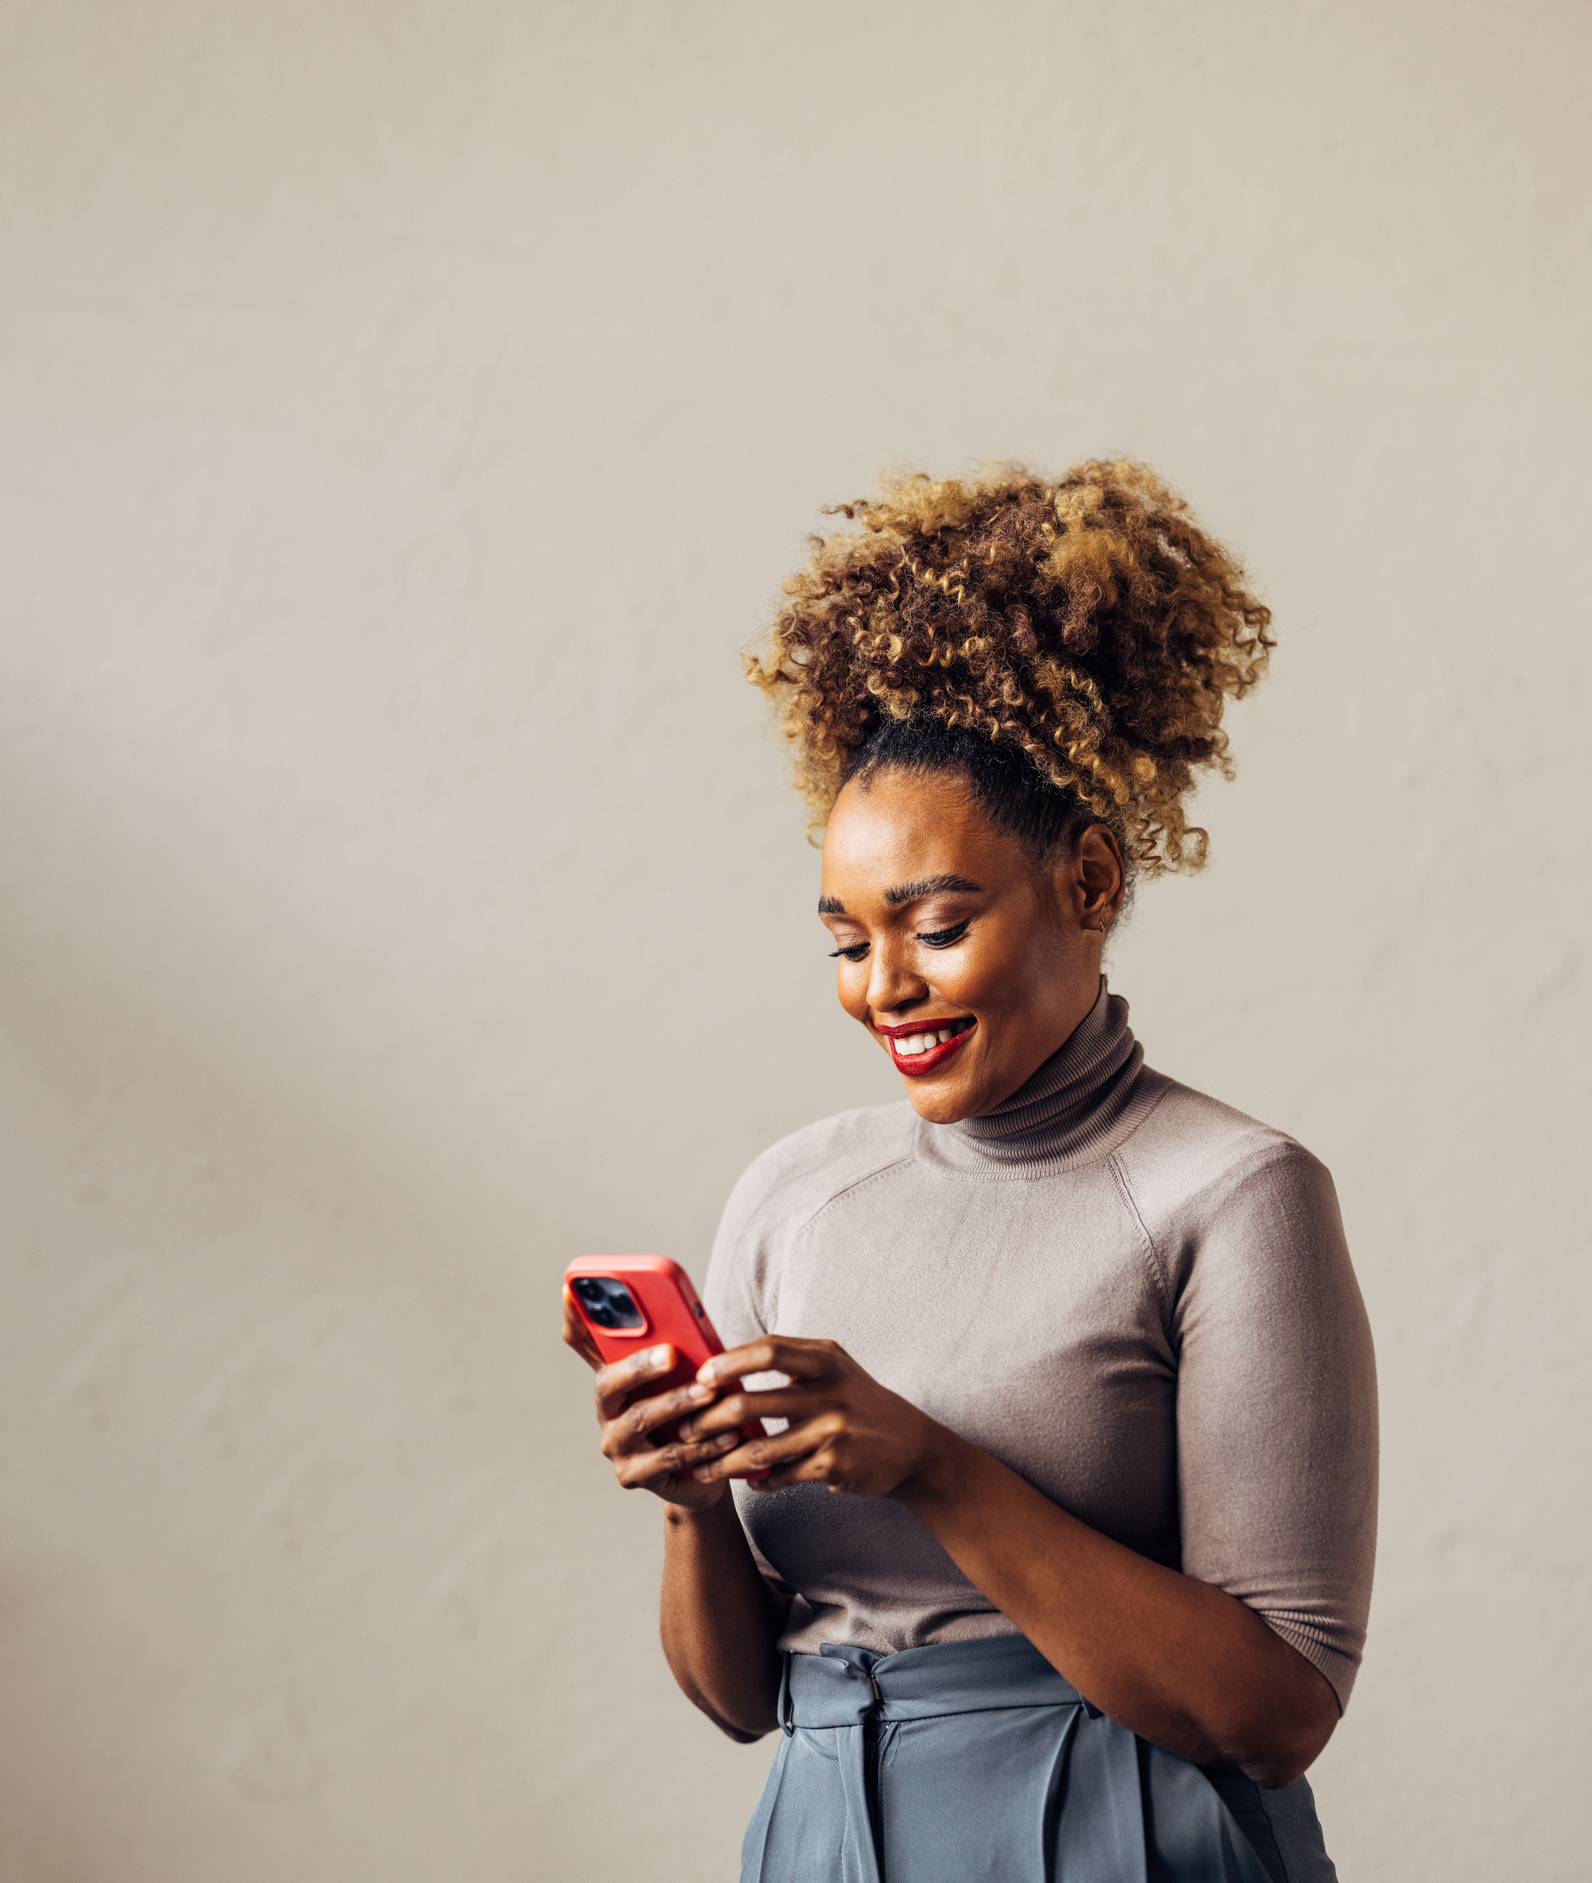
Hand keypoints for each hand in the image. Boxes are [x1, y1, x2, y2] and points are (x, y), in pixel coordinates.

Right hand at [562, 1289, 741, 1511]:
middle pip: (608, 1382)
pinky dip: (700, 1445)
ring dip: (677, 1403)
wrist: (702, 1475)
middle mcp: (607, 1408)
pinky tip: (726, 1435)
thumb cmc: (693, 1414)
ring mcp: (616, 1444)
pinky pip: (666, 1458)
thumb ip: (682, 1350)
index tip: (571, 1288)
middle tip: (672, 1354)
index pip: (584, 1342)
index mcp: (615, 1375)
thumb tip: (692, 1319)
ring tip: (709, 1393)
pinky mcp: (633, 1475)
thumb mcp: (687, 1377)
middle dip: (639, 1365)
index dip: (576, 1318)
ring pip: (640, 1419)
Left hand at [678, 1336, 948, 1496]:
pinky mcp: (834, 1466)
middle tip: (685, 1429)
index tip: (700, 1378)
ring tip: (702, 1466)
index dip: (729, 1363)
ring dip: (724, 1461)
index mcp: (826, 1359)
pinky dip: (760, 1479)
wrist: (913, 1447)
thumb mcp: (834, 1370)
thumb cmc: (860, 1402)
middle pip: (752, 1402)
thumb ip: (790, 1362)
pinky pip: (782, 1475)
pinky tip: (748, 1480)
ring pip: (760, 1448)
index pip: (768, 1351)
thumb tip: (729, 1362)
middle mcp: (830, 1391)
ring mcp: (833, 1430)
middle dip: (710, 1419)